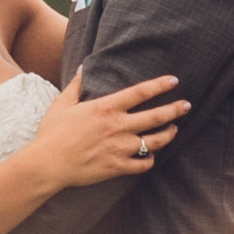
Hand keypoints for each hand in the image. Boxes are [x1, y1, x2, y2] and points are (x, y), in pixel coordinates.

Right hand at [26, 69, 187, 187]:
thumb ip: (77, 85)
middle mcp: (118, 126)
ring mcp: (119, 148)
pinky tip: (151, 156)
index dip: (159, 85)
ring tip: (174, 129)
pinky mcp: (117, 167)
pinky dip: (150, 160)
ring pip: (155, 141)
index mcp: (106, 108)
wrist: (47, 164)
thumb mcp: (62, 103)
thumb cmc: (52, 132)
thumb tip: (84, 67)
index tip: (174, 81)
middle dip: (175, 110)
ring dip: (168, 134)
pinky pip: (143, 164)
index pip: (140, 93)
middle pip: (156, 117)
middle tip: (186, 106)